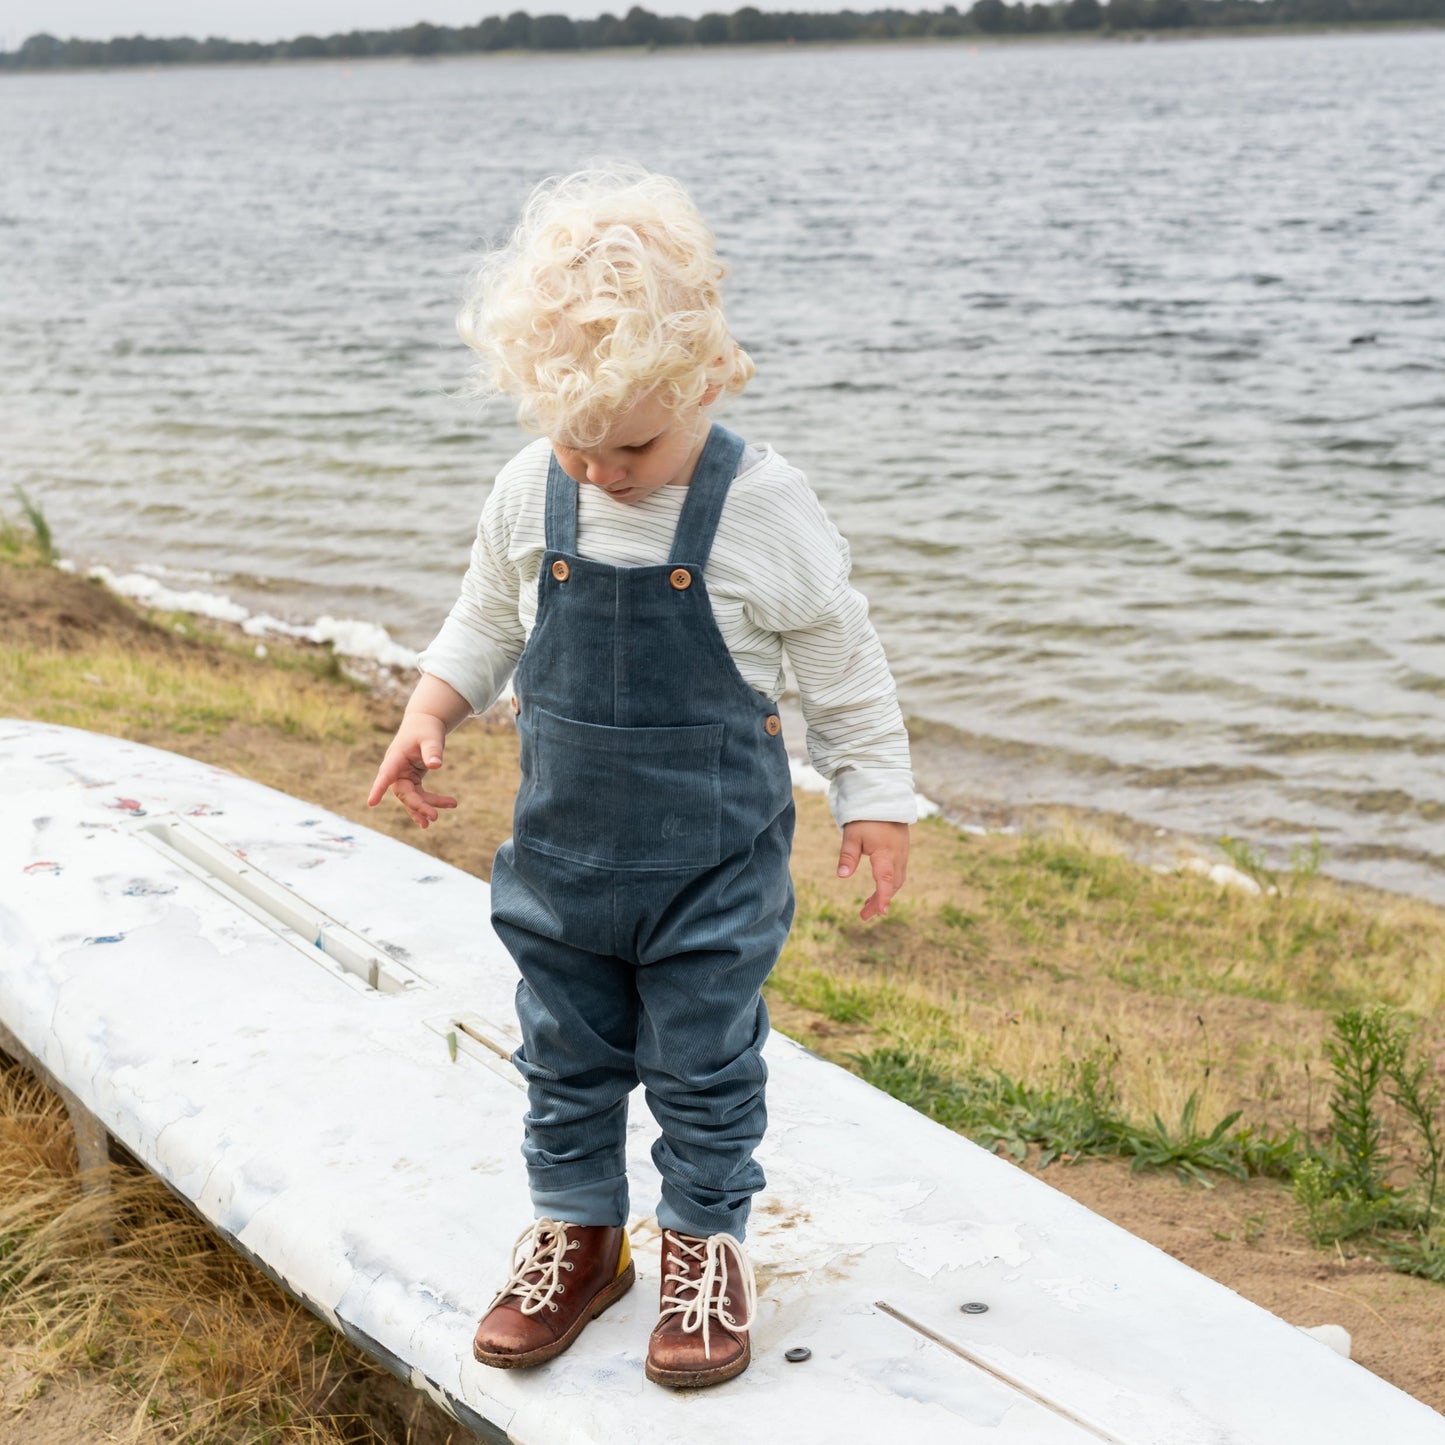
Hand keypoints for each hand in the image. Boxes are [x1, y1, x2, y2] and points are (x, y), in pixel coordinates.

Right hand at [366, 712, 457, 828]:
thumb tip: (436, 766)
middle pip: (403, 793)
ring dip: (425, 807)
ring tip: (437, 817)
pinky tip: (437, 812)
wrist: (424, 725)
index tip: (371, 803)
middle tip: (434, 816)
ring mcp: (403, 777)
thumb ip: (432, 751)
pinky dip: (428, 803)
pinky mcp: (411, 780)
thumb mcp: (431, 738)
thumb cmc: (425, 730)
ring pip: (412, 797)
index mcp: (395, 758)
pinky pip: (418, 796)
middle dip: (418, 805)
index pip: (386, 774)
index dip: (379, 788)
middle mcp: (396, 770)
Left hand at [837, 820, 909, 921]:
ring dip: (885, 894)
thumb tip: (842, 876)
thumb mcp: (852, 835)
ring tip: (867, 906)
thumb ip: (848, 855)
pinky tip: (878, 887)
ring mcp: (902, 853)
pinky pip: (898, 872)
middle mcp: (898, 856)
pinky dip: (889, 884)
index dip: (884, 897)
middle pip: (893, 885)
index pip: (886, 880)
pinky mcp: (902, 851)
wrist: (884, 798)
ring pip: (897, 880)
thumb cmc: (866, 817)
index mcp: (886, 852)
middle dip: (880, 901)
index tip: (882, 912)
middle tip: (864, 915)